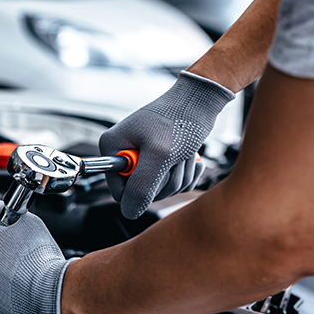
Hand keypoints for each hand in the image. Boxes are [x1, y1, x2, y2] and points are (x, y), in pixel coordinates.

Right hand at [99, 71, 234, 219]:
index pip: (119, 192)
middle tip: (174, 158)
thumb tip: (129, 212)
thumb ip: (141, 187)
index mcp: (113, 148)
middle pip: (140, 193)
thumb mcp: (160, 155)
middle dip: (165, 181)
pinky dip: (185, 175)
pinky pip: (172, 184)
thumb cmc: (180, 118)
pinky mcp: (159, 161)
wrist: (201, 100)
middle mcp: (123, 153)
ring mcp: (142, 158)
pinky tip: (189, 158)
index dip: (141, 190)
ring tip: (183, 154)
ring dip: (178, 176)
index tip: (157, 170)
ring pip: (159, 190)